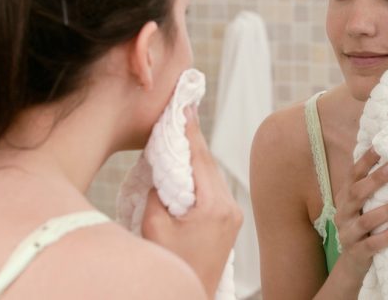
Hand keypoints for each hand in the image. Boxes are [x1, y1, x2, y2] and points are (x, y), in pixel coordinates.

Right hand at [142, 105, 241, 298]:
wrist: (192, 295)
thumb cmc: (172, 266)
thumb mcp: (153, 227)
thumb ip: (157, 192)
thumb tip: (162, 171)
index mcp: (214, 207)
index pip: (199, 158)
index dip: (190, 130)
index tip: (185, 106)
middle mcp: (230, 207)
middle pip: (208, 163)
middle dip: (192, 140)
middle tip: (179, 115)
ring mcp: (233, 215)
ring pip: (212, 174)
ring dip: (195, 157)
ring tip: (180, 136)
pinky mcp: (230, 221)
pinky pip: (214, 188)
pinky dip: (200, 174)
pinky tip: (188, 166)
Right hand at [333, 148, 387, 282]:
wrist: (353, 264)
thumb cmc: (366, 228)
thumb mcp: (364, 206)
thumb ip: (373, 187)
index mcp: (345, 198)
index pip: (353, 175)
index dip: (365, 160)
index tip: (380, 146)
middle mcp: (343, 213)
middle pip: (356, 193)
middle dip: (375, 180)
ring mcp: (347, 233)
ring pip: (365, 220)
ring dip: (387, 209)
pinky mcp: (356, 253)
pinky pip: (371, 244)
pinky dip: (387, 236)